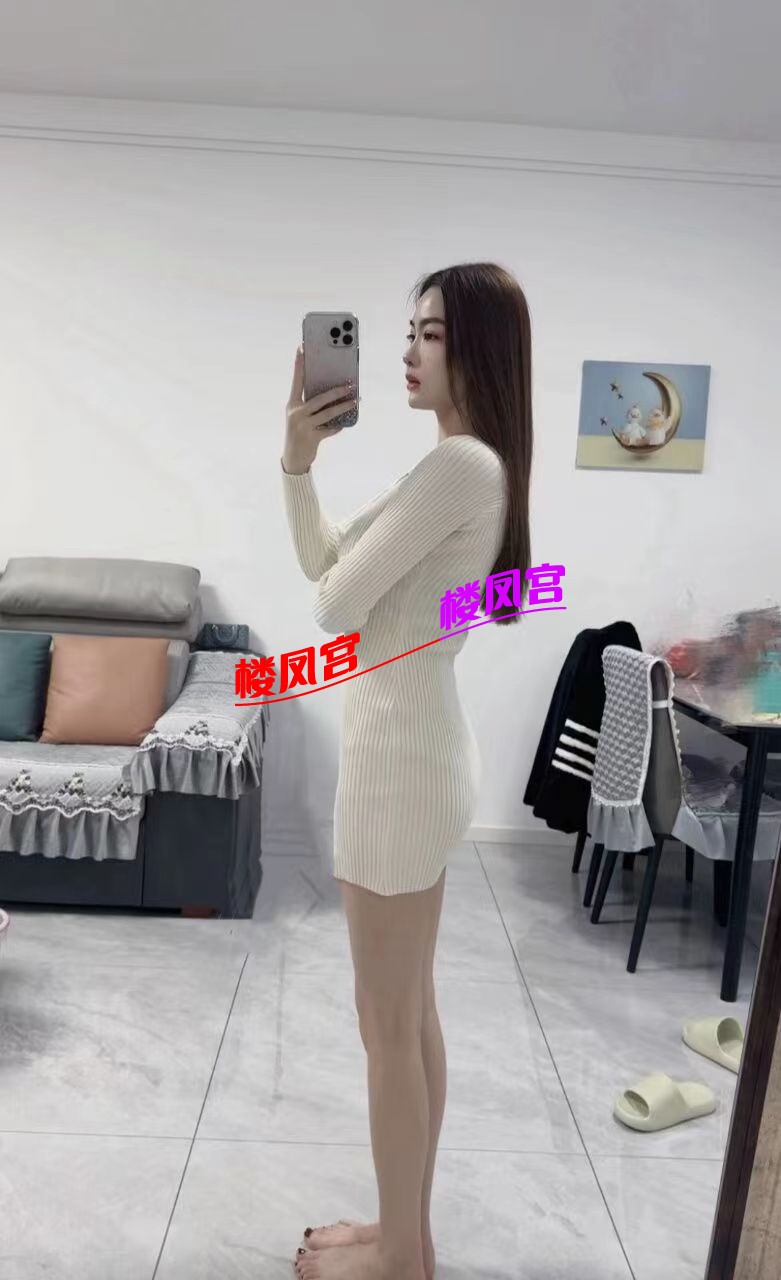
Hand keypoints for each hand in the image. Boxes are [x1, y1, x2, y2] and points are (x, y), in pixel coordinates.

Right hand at [282, 346, 355, 473]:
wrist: (293, 459)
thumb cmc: (300, 433)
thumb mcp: (300, 417)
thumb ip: (310, 405)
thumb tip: (332, 393)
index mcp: (292, 404)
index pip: (297, 380)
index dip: (299, 364)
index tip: (302, 348)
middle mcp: (296, 413)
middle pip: (319, 398)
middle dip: (336, 391)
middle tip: (350, 385)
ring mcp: (303, 426)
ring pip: (327, 413)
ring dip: (343, 407)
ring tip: (355, 401)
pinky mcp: (312, 438)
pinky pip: (330, 429)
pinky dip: (338, 426)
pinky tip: (344, 423)